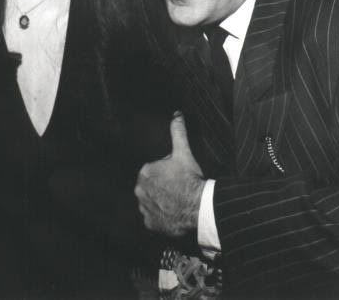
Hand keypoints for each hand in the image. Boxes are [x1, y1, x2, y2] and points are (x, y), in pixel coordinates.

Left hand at [135, 112, 205, 237]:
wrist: (198, 207)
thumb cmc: (190, 179)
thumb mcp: (184, 152)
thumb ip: (178, 132)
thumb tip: (177, 114)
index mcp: (144, 172)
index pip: (152, 171)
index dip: (165, 173)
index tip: (176, 176)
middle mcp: (139, 190)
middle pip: (150, 186)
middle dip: (160, 187)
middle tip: (177, 189)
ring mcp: (144, 208)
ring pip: (150, 202)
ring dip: (159, 201)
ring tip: (176, 201)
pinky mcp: (150, 224)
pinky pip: (153, 219)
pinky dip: (160, 216)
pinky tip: (172, 213)